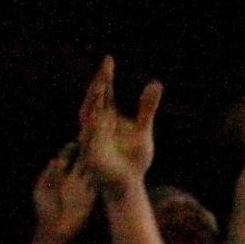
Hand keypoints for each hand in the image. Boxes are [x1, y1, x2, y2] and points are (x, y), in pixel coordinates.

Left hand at [31, 143, 96, 243]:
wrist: (53, 231)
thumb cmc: (44, 210)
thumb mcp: (41, 190)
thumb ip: (49, 175)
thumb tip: (55, 159)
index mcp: (60, 176)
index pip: (68, 157)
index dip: (71, 148)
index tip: (76, 140)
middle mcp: (74, 180)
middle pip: (82, 161)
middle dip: (88, 151)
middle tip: (94, 139)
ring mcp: (84, 189)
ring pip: (92, 172)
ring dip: (97, 163)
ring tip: (102, 151)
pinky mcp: (91, 199)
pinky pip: (98, 186)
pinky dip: (102, 177)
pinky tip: (105, 168)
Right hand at [78, 55, 162, 189]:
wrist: (129, 183)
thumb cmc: (134, 157)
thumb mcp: (143, 129)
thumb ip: (147, 108)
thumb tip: (156, 83)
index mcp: (108, 116)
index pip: (105, 92)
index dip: (106, 77)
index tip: (109, 60)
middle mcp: (96, 124)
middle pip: (95, 100)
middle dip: (99, 85)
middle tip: (105, 69)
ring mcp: (91, 138)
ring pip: (88, 116)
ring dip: (93, 102)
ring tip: (100, 86)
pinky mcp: (90, 154)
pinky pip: (89, 140)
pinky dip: (92, 129)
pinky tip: (97, 118)